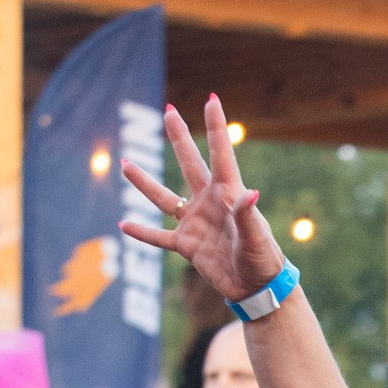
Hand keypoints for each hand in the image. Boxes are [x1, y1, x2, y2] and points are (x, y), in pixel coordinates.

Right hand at [119, 95, 288, 302]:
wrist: (257, 288)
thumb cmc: (263, 260)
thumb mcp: (257, 238)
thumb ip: (248, 215)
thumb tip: (251, 193)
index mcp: (228, 194)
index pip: (221, 153)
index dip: (216, 126)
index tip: (212, 99)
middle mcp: (209, 202)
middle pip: (190, 163)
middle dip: (179, 137)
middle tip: (169, 111)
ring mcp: (195, 222)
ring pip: (164, 198)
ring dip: (144, 182)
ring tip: (125, 164)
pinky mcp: (186, 245)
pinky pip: (159, 237)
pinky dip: (142, 233)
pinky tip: (123, 224)